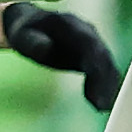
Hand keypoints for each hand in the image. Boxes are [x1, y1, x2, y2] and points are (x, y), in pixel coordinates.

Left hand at [1, 2, 122, 109]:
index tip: (95, 92)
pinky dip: (106, 86)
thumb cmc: (25, 32)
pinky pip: (104, 70)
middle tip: (103, 106)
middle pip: (103, 56)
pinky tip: (103, 104)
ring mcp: (92, 42)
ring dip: (109, 86)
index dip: (96, 68)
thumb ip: (33, 42)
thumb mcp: (22, 36)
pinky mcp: (93, 54)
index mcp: (71, 25)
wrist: (32, 24)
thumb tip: (46, 49)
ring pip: (107, 64)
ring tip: (104, 107)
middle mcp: (87, 31)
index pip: (90, 46)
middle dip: (106, 82)